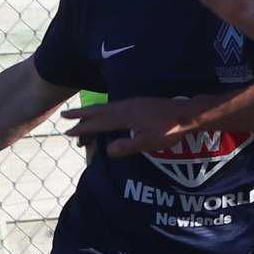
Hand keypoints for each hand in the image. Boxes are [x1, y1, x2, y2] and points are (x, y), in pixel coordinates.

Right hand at [62, 96, 202, 157]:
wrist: (189, 113)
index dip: (82, 127)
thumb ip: (127, 146)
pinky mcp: (140, 102)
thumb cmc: (170, 130)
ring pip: (106, 106)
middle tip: (64, 116)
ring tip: (81, 115)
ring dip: (92, 111)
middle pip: (98, 110)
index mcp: (125, 116)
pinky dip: (104, 109)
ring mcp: (133, 103)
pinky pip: (115, 105)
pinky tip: (107, 113)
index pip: (98, 122)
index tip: (67, 131)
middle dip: (81, 114)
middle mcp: (126, 106)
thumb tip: (107, 150)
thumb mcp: (148, 142)